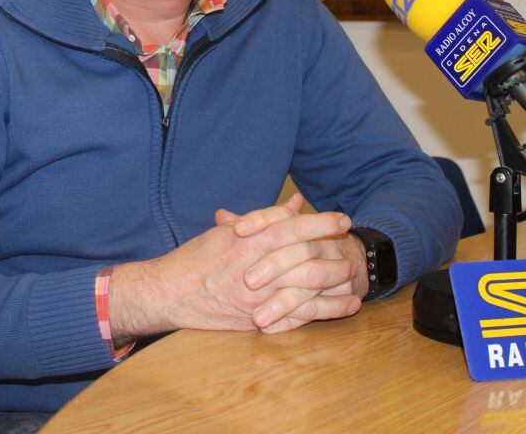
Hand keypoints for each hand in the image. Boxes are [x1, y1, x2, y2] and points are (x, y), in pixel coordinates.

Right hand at [108, 199, 353, 339]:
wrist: (171, 293)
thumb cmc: (197, 259)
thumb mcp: (228, 231)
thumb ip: (265, 218)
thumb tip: (296, 204)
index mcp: (250, 242)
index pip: (295, 228)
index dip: (322, 222)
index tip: (343, 219)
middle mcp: (258, 269)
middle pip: (308, 259)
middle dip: (335, 254)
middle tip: (351, 250)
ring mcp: (260, 299)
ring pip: (309, 290)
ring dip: (337, 286)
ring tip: (354, 280)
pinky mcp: (259, 321)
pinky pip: (300, 317)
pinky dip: (325, 312)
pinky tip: (343, 307)